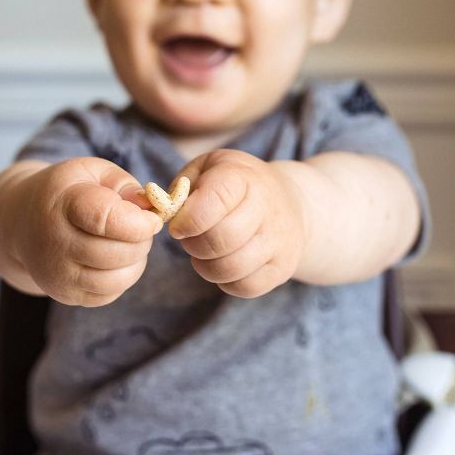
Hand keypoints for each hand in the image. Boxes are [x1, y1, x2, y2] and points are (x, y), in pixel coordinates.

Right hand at [11, 157, 161, 305]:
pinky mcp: (64, 294)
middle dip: (141, 241)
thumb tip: (149, 208)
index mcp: (63, 204)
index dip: (138, 222)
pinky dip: (123, 278)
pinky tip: (118, 259)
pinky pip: (108, 295)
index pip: (106, 220)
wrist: (21, 221)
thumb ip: (123, 184)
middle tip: (143, 228)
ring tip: (132, 243)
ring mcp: (58, 274)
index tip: (151, 218)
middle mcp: (55, 242)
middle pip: (116, 253)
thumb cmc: (67, 191)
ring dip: (136, 261)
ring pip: (115, 280)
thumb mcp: (90, 171)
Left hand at [168, 149, 307, 297]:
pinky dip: (226, 282)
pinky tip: (223, 264)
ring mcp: (279, 239)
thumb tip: (162, 212)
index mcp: (242, 177)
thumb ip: (181, 187)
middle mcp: (267, 206)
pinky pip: (245, 287)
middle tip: (190, 239)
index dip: (188, 219)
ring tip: (205, 252)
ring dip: (206, 266)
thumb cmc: (237, 184)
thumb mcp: (208, 168)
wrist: (291, 201)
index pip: (214, 200)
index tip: (178, 225)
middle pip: (221, 239)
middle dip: (194, 244)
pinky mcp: (282, 266)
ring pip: (231, 267)